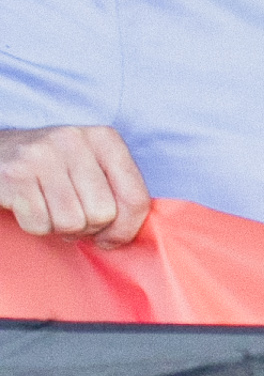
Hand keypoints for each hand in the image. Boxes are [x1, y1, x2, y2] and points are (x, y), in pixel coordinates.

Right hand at [0, 123, 148, 244]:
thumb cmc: (53, 169)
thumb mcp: (92, 169)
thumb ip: (118, 194)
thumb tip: (121, 237)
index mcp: (104, 138)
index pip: (135, 198)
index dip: (126, 229)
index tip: (111, 237)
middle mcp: (74, 140)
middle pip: (103, 214)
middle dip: (88, 227)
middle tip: (72, 215)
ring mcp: (41, 155)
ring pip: (72, 223)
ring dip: (60, 227)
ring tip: (51, 208)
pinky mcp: (15, 175)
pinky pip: (40, 225)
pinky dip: (36, 226)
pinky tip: (30, 206)